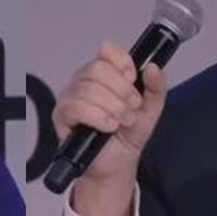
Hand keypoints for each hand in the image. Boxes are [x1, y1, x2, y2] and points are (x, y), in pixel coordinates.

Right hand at [52, 41, 166, 215]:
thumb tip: (153, 67)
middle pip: (97, 69)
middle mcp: (83, 81)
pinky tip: (108, 126)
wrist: (117, 163)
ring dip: (112, 107)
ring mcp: (69, 97)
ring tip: (122, 121)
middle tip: (131, 108)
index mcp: (103, 73)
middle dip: (121, 91)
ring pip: (88, 89)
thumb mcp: (150, 110)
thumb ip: (155, 88)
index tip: (133, 80)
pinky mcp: (61, 116)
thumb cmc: (127, 134)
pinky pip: (76, 107)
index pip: (106, 51)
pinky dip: (98, 117)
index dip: (122, 64)